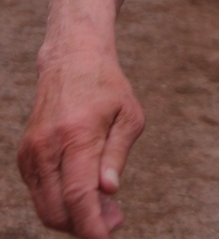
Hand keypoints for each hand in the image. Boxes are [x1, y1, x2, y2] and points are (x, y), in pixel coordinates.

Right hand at [18, 54, 144, 237]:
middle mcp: (47, 146)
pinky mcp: (25, 157)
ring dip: (73, 218)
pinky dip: (60, 203)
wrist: (71, 60)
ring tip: (104, 206)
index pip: (77, 195)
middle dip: (85, 225)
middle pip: (57, 210)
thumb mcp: (128, 115)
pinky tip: (84, 191)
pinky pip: (40, 194)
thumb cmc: (107, 87)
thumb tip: (108, 192)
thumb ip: (117, 155)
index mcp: (77, 134)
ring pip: (45, 207)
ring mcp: (32, 152)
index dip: (90, 226)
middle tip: (115, 219)